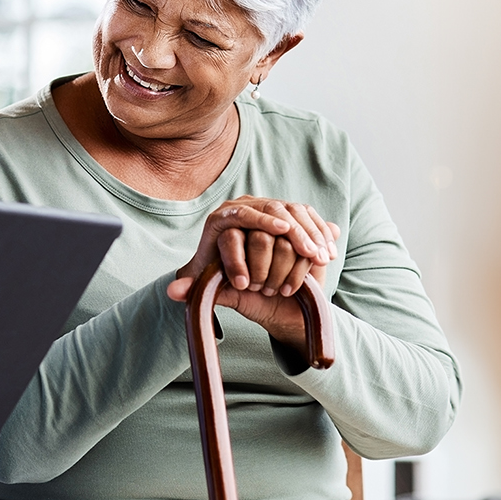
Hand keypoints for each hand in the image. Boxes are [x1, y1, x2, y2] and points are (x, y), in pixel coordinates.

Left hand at [167, 197, 339, 350]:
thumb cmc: (231, 286)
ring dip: (309, 234)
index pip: (239, 215)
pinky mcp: (292, 213)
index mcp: (221, 220)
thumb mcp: (214, 289)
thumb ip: (195, 289)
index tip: (279, 232)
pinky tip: (327, 253)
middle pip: (271, 209)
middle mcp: (245, 207)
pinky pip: (309, 216)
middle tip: (306, 250)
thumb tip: (173, 292)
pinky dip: (320, 233)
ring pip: (293, 211)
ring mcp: (270, 207)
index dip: (260, 222)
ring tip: (318, 256)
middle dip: (292, 231)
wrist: (254, 282)